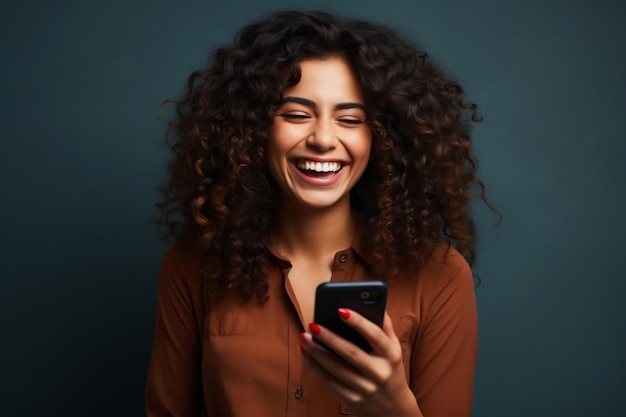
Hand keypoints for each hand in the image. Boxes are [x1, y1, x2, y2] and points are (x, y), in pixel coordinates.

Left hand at [300, 309, 422, 416]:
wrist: (394, 408)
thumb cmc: (390, 370)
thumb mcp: (394, 349)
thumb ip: (385, 326)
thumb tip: (375, 301)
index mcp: (391, 355)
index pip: (375, 335)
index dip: (358, 322)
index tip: (340, 309)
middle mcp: (379, 372)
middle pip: (350, 352)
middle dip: (329, 338)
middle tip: (313, 324)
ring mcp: (365, 388)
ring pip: (336, 368)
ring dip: (317, 351)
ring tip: (304, 336)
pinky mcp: (352, 400)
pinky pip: (329, 381)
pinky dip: (315, 367)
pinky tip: (306, 354)